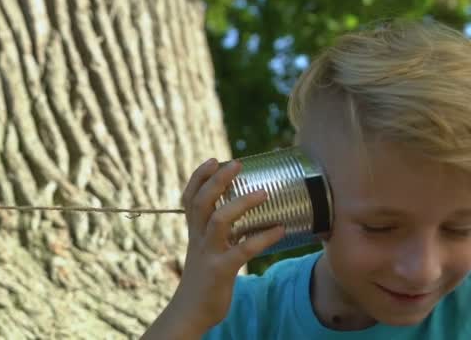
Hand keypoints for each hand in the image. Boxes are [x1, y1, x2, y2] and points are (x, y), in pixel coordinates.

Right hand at [143, 158, 284, 338]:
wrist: (190, 311)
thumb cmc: (204, 278)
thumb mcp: (205, 250)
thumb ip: (220, 234)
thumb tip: (248, 217)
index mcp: (194, 231)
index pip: (189, 197)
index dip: (199, 177)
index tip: (214, 160)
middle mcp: (198, 238)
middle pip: (201, 201)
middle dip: (217, 180)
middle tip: (237, 164)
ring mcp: (208, 253)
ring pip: (219, 220)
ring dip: (242, 203)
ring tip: (264, 192)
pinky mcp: (221, 270)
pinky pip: (243, 250)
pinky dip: (263, 238)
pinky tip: (281, 230)